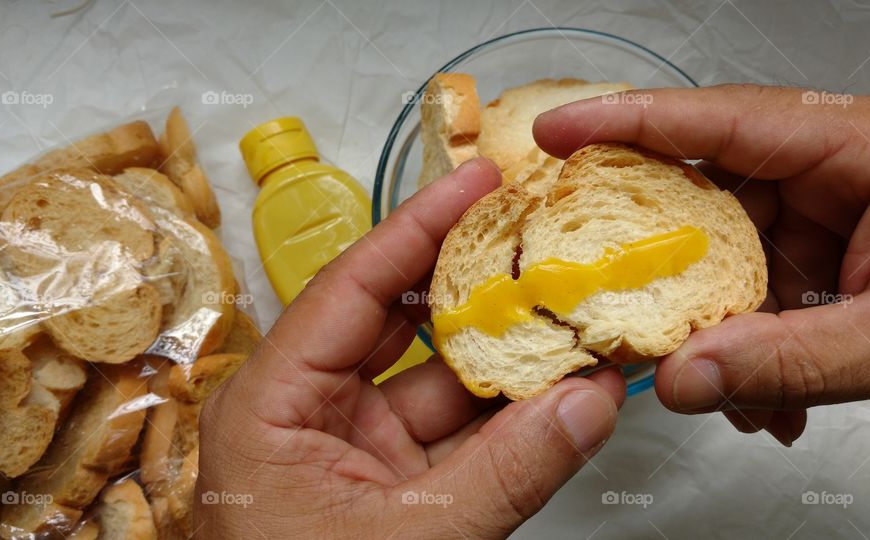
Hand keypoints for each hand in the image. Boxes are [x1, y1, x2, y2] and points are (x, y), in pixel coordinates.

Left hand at [196, 159, 624, 537]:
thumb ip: (509, 470)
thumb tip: (595, 400)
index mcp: (274, 399)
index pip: (356, 285)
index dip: (421, 225)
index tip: (480, 177)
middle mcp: (308, 411)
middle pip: (402, 323)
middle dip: (477, 284)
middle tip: (540, 237)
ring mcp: (353, 451)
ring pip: (441, 384)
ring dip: (508, 357)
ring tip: (574, 312)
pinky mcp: (388, 490)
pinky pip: (456, 437)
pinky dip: (509, 418)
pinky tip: (564, 389)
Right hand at [534, 84, 869, 445]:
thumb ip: (793, 360)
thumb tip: (685, 379)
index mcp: (858, 146)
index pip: (719, 120)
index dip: (625, 123)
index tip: (557, 136)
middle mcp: (834, 170)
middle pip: (706, 193)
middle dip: (658, 258)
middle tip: (607, 292)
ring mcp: (831, 215)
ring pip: (731, 257)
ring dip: (714, 327)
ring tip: (715, 383)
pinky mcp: (832, 256)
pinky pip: (765, 292)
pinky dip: (752, 347)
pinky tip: (763, 395)